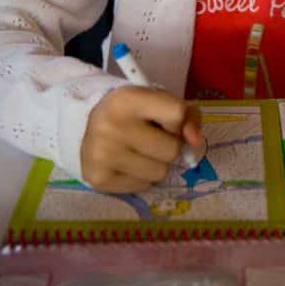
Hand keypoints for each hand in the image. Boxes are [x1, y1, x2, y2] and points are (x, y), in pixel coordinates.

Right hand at [81, 86, 202, 192]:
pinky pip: (143, 186)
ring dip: (156, 164)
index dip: (179, 121)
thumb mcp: (159, 101)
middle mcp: (113, 126)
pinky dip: (141, 177)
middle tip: (152, 138)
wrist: (88, 126)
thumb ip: (187, 116)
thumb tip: (196, 141)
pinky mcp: (99, 179)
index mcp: (128, 99)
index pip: (177, 113)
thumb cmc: (134, 112)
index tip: (167, 121)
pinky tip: (127, 163)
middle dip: (169, 146)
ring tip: (139, 151)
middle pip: (172, 150)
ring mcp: (103, 155)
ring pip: (159, 172)